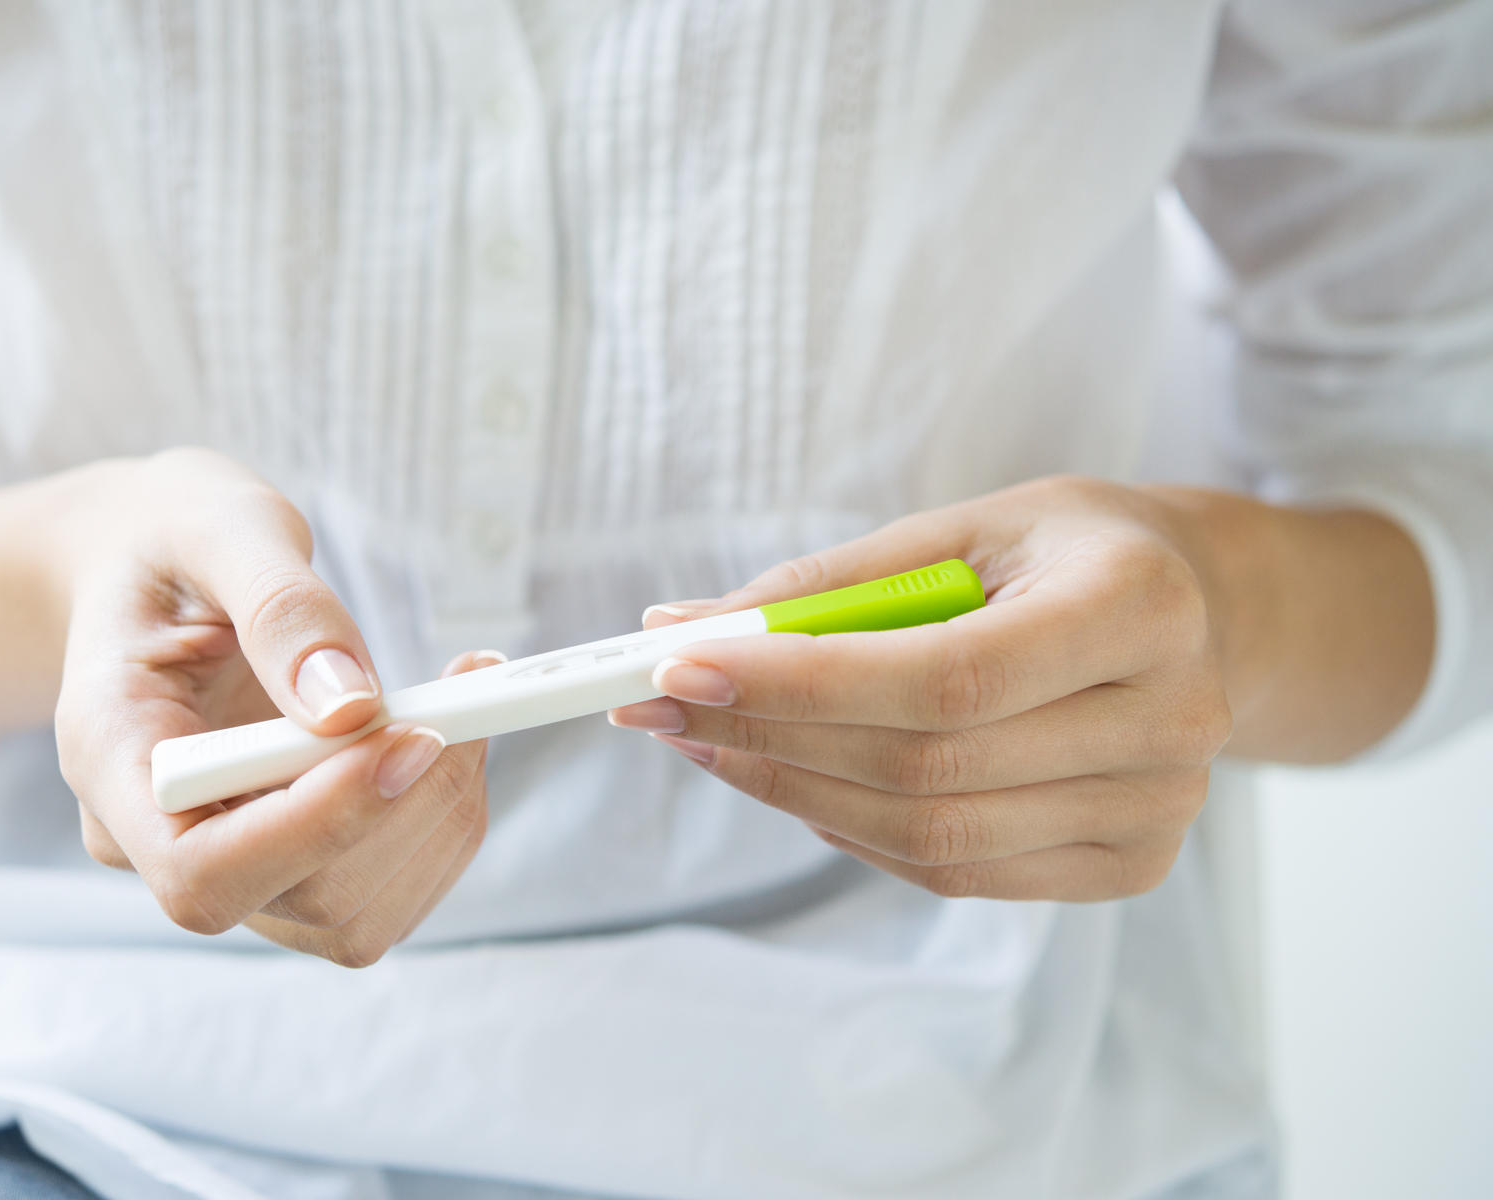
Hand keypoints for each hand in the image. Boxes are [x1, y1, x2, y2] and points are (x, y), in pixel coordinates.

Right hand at [52, 448, 493, 963]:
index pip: (200, 871)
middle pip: (303, 900)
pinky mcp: (291, 865)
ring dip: (440, 815)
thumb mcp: (220, 530)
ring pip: (357, 917)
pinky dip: (444, 817)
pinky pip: (387, 891)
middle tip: (462, 694)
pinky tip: (451, 731)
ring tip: (462, 701)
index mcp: (111, 762)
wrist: (158, 565)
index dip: (317, 827)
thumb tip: (351, 708)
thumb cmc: (176, 537)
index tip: (411, 736)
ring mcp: (228, 864)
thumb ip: (283, 612)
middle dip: (407, 805)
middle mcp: (158, 840)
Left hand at [610, 476, 1237, 901]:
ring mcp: (1159, 811)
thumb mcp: (964, 529)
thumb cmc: (1067, 554)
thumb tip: (683, 627)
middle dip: (766, 737)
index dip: (803, 684)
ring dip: (791, 790)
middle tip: (660, 706)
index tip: (681, 666)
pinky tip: (795, 778)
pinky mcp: (1131, 865)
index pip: (946, 677)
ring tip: (707, 740)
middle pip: (926, 768)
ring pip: (929, 836)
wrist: (1200, 611)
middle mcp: (1169, 721)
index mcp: (1138, 606)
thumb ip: (832, 584)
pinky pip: (955, 870)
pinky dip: (854, 828)